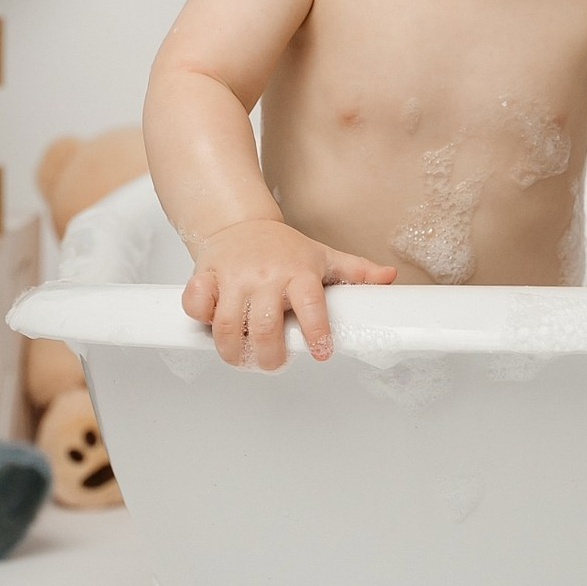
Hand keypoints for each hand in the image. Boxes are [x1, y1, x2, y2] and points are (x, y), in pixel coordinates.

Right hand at [179, 219, 396, 369]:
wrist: (239, 222)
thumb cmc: (283, 247)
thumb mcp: (323, 256)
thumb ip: (356, 271)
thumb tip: (389, 278)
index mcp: (298, 272)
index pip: (310, 304)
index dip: (316, 332)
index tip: (321, 353)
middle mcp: (265, 275)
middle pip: (265, 326)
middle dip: (268, 356)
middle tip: (272, 363)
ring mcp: (233, 276)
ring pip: (229, 324)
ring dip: (234, 350)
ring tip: (243, 356)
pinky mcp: (205, 276)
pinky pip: (196, 303)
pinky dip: (201, 319)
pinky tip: (212, 325)